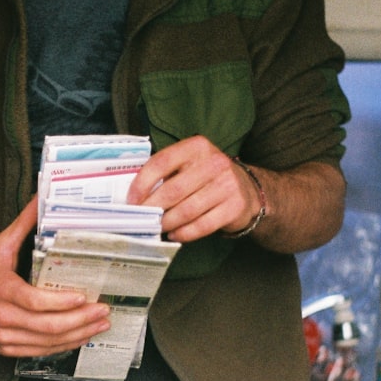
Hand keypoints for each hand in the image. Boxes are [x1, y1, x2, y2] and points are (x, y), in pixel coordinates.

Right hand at [0, 196, 111, 356]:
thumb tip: (42, 198)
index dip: (61, 302)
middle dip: (80, 320)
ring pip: (48, 342)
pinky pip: (41, 351)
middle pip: (48, 326)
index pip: (35, 301)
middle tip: (103, 311)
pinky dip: (64, 345)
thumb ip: (24, 223)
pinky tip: (80, 336)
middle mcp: (3, 317)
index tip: (83, 297)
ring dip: (78, 335)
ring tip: (100, 324)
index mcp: (1, 290)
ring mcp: (5, 337)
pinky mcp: (8, 350)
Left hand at [124, 135, 260, 242]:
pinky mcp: (234, 207)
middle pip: (173, 190)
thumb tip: (135, 195)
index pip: (162, 162)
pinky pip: (202, 225)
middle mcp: (214, 162)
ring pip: (186, 210)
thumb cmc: (207, 177)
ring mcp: (227, 185)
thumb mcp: (190, 164)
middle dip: (152, 208)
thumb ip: (166, 172)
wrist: (248, 190)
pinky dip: (184, 233)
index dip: (142, 183)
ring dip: (167, 223)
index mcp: (197, 146)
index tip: (132, 200)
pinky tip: (174, 234)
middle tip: (141, 219)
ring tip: (157, 227)